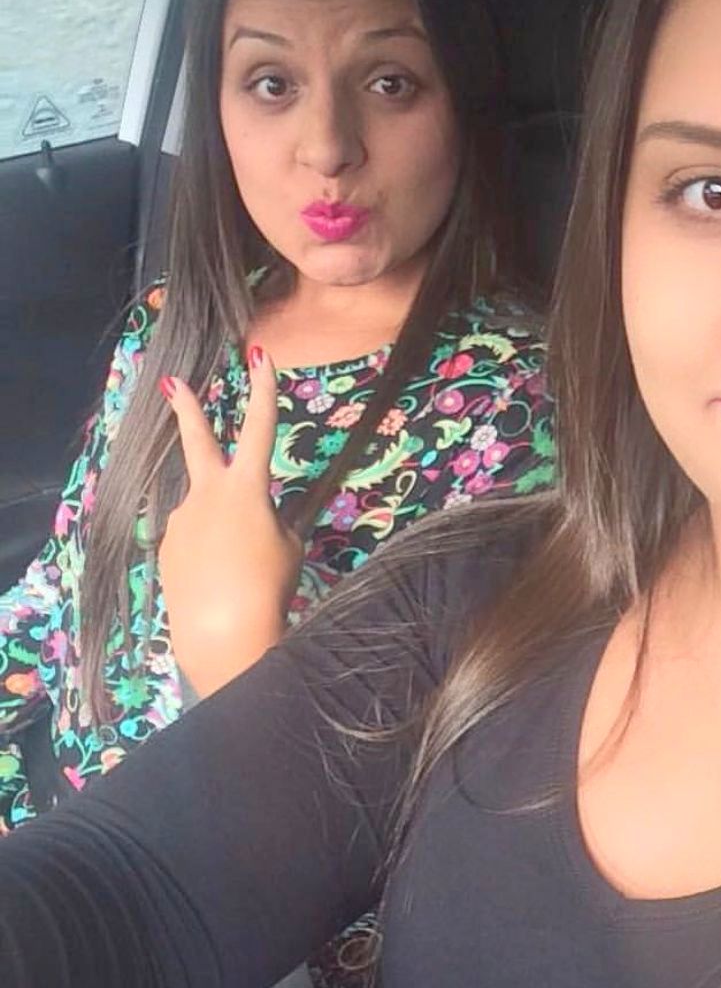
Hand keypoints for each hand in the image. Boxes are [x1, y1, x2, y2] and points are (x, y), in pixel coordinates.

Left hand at [158, 347, 303, 697]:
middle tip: (171, 383)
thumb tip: (253, 518)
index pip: (261, 427)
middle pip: (197, 442)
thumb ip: (272, 521)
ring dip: (221, 529)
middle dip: (187, 410)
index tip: (258, 355)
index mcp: (247, 487)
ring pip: (205, 511)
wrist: (223, 633)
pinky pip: (193, 541)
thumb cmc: (269, 586)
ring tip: (237, 567)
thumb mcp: (287, 547)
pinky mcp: (166, 548)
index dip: (263, 389)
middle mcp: (208, 494)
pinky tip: (217, 581)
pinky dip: (208, 554)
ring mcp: (181, 520)